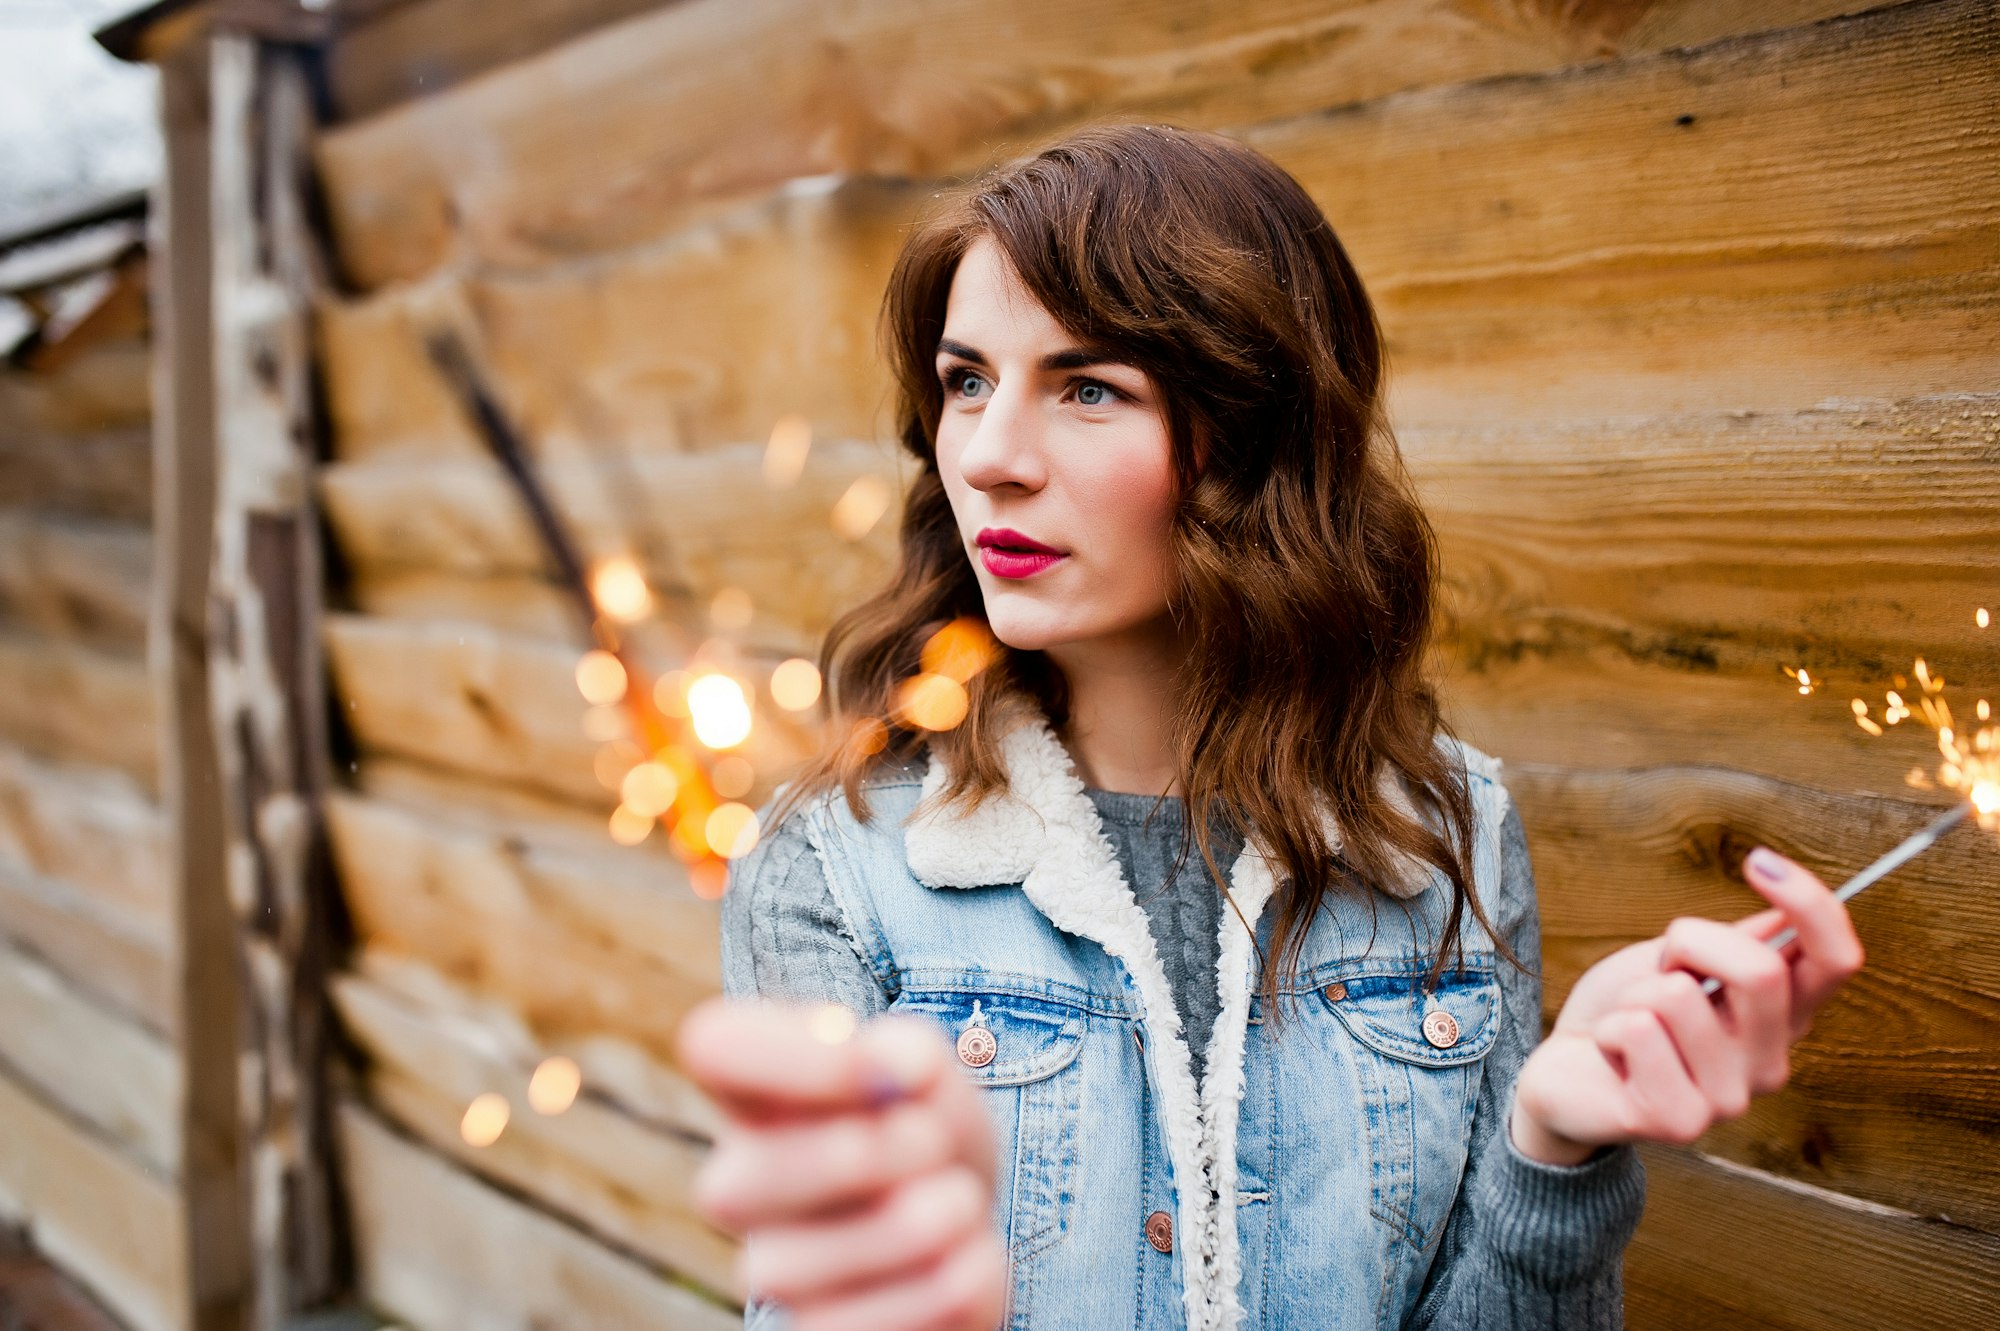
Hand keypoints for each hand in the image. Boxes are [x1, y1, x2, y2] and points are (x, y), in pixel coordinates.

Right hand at [677, 998, 1007, 1330]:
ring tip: (958, 1203)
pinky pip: (892, 1319)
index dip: (796, 1054)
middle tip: (930, 1142)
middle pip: (750, 1180)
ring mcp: (772, 1271)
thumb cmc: (922, 1127)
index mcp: (754, 1098)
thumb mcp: (926, 1071)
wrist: (959, 1219)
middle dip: (874, 1155)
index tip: (877, 1064)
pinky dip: (961, 1282)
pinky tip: (968, 1259)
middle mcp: (739, 1186)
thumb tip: (895, 1070)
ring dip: (933, 1220)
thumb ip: (907, 1052)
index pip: (714, 1047)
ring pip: (822, 1262)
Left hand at [1510, 845, 1865, 1165]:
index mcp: (1783, 1017)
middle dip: (1689, 941)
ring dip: (1635, 992)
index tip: (1759, 861)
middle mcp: (1770, 1063)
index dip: (1813, 905)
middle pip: (1762, 970)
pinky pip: (1638, 1030)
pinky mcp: (1679, 1121)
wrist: (1564, 1075)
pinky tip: (1611, 1055)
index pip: (1837, 961)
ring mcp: (1729, 1099)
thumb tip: (1786, 916)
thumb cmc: (1624, 1011)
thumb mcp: (1678, 961)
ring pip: (1679, 996)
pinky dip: (1609, 1026)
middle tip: (1659, 968)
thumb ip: (1737, 944)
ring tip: (1629, 1023)